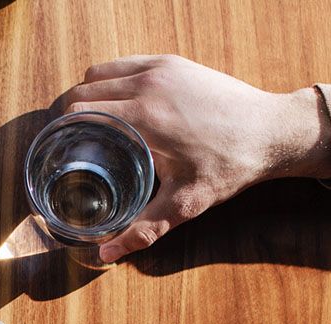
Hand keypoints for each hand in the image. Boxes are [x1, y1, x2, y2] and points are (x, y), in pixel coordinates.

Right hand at [62, 55, 330, 261]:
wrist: (272, 132)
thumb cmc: (230, 167)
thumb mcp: (184, 204)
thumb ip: (142, 229)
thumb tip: (106, 254)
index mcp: (144, 116)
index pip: (81, 111)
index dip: (62, 129)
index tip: (58, 148)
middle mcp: (149, 84)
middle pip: (85, 89)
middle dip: (70, 112)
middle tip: (69, 140)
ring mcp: (161, 68)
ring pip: (101, 72)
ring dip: (89, 93)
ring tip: (88, 121)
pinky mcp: (173, 62)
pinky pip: (125, 63)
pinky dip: (112, 79)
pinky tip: (116, 102)